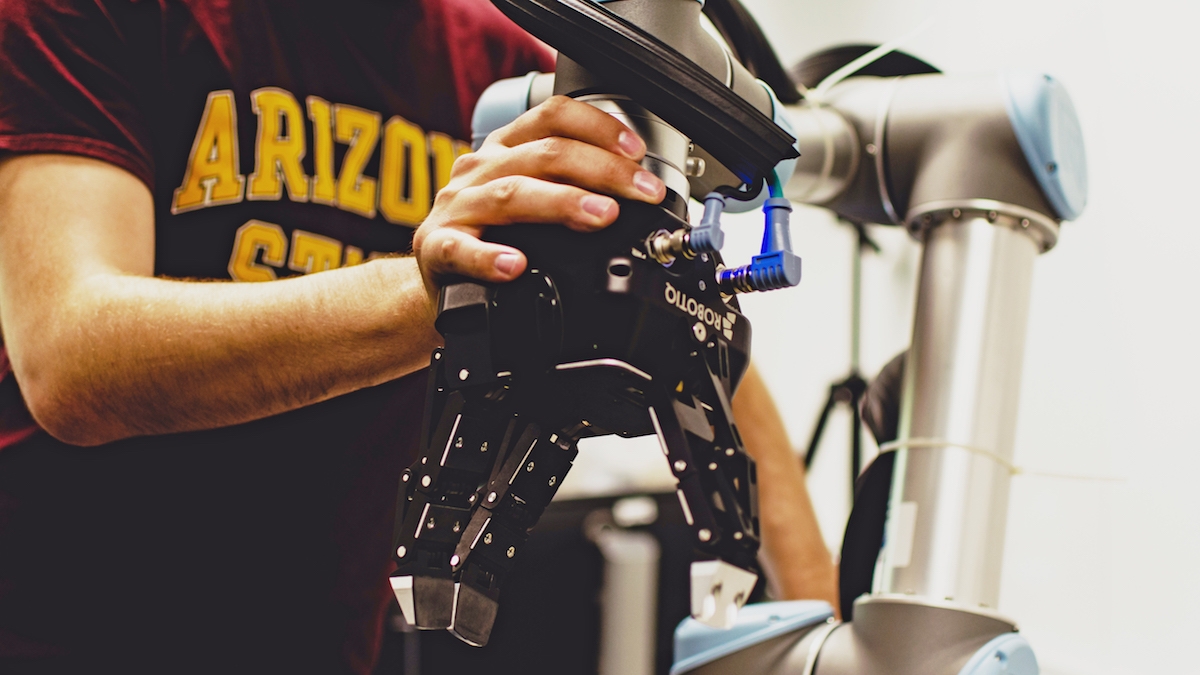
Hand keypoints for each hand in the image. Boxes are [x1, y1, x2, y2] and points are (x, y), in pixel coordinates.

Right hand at [412, 95, 666, 294]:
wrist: (437, 276)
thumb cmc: (489, 234)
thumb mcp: (528, 198)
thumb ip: (571, 187)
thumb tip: (635, 192)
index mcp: (504, 150)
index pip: (553, 117)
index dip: (599, 127)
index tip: (637, 153)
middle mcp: (480, 170)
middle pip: (545, 154)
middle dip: (603, 170)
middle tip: (642, 193)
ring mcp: (457, 208)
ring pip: (511, 195)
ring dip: (561, 202)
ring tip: (601, 215)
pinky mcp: (437, 249)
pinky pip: (461, 250)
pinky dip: (489, 258)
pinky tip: (516, 265)